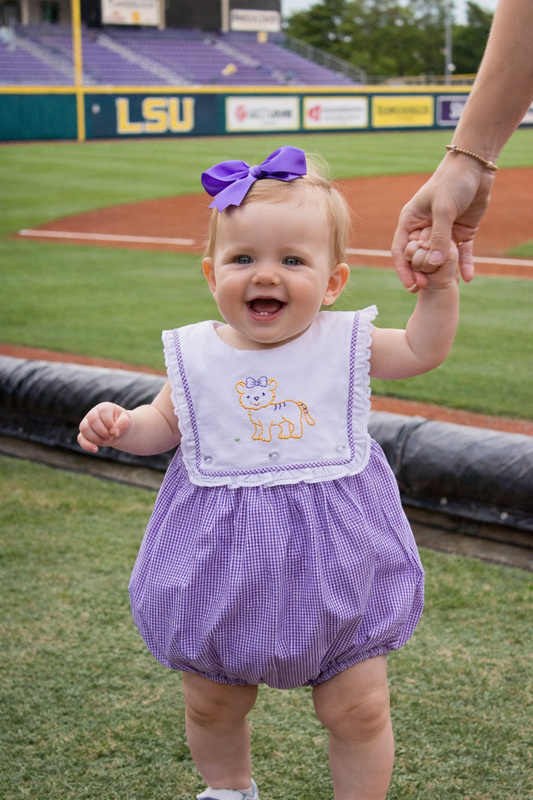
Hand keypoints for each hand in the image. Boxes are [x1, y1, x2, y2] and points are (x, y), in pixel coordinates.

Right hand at [78, 402, 132, 452]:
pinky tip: (95, 450)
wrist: (117, 431)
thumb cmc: (121, 423)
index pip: (103, 412)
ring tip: (105, 441)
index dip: (108, 423)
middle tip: (110, 437)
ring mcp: (87, 423)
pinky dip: (86, 445)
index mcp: (104, 407)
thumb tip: (115, 432)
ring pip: (84, 428)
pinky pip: (80, 439)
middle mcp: (93, 413)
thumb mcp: (127, 421)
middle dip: (102, 431)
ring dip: (95, 438)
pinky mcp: (84, 434)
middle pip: (92, 420)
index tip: (114, 432)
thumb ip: (123, 423)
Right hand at [391, 153, 494, 289]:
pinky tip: (467, 278)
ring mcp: (443, 232)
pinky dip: (464, 265)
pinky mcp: (461, 232)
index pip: (401, 250)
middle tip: (429, 286)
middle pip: (420, 257)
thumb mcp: (443, 208)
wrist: (475, 167)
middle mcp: (424, 229)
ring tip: (448, 287)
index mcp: (411, 221)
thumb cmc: (452, 181)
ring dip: (444, 273)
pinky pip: (461, 253)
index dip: (404, 269)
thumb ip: (438, 237)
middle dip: (424, 273)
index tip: (411, 286)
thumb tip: (434, 264)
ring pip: (441, 258)